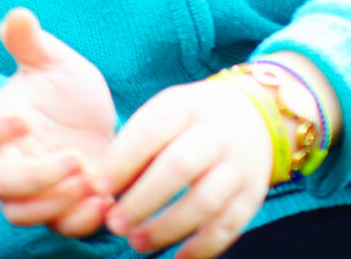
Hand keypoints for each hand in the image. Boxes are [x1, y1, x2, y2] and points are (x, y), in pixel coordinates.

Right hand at [0, 9, 118, 236]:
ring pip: (18, 213)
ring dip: (55, 202)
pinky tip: (106, 198)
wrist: (104, 127)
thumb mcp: (57, 62)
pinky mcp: (59, 211)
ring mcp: (32, 189)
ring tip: (93, 180)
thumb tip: (17, 15)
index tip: (24, 117)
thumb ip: (32, 43)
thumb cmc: (70, 92)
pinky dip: (79, 219)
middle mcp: (7, 158)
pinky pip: (57, 228)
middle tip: (76, 160)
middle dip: (34, 177)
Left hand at [94, 77, 274, 257]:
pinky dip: (204, 246)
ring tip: (136, 242)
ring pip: (206, 201)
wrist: (253, 118)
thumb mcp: (163, 114)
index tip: (97, 186)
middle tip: (114, 223)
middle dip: (143, 199)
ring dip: (168, 227)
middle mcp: (215, 136)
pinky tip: (179, 257)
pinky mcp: (251, 197)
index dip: (123, 159)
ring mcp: (237, 168)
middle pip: (180, 167)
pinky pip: (230, 226)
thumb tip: (99, 185)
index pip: (151, 131)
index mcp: (184, 108)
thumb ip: (134, 145)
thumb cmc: (188, 121)